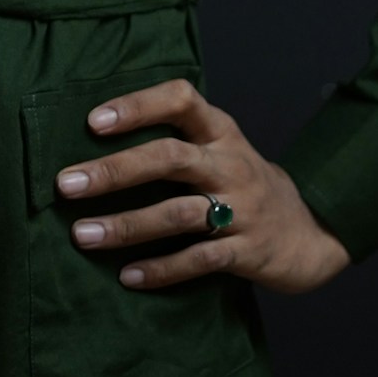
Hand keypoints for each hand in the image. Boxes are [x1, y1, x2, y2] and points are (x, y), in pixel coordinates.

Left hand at [55, 79, 349, 294]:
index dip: (137, 106)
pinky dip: (162, 269)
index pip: (181, 100)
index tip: (93, 121)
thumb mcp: (219, 150)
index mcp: (220, 132)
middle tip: (67, 184)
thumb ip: (173, 142)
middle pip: (170, 158)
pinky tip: (128, 276)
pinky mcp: (248, 251)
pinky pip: (200, 259)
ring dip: (127, 225)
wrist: (310, 231)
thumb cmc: (242, 185)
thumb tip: (90, 147)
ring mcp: (242, 208)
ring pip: (178, 213)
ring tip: (83, 234)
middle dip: (115, 171)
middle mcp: (231, 164)